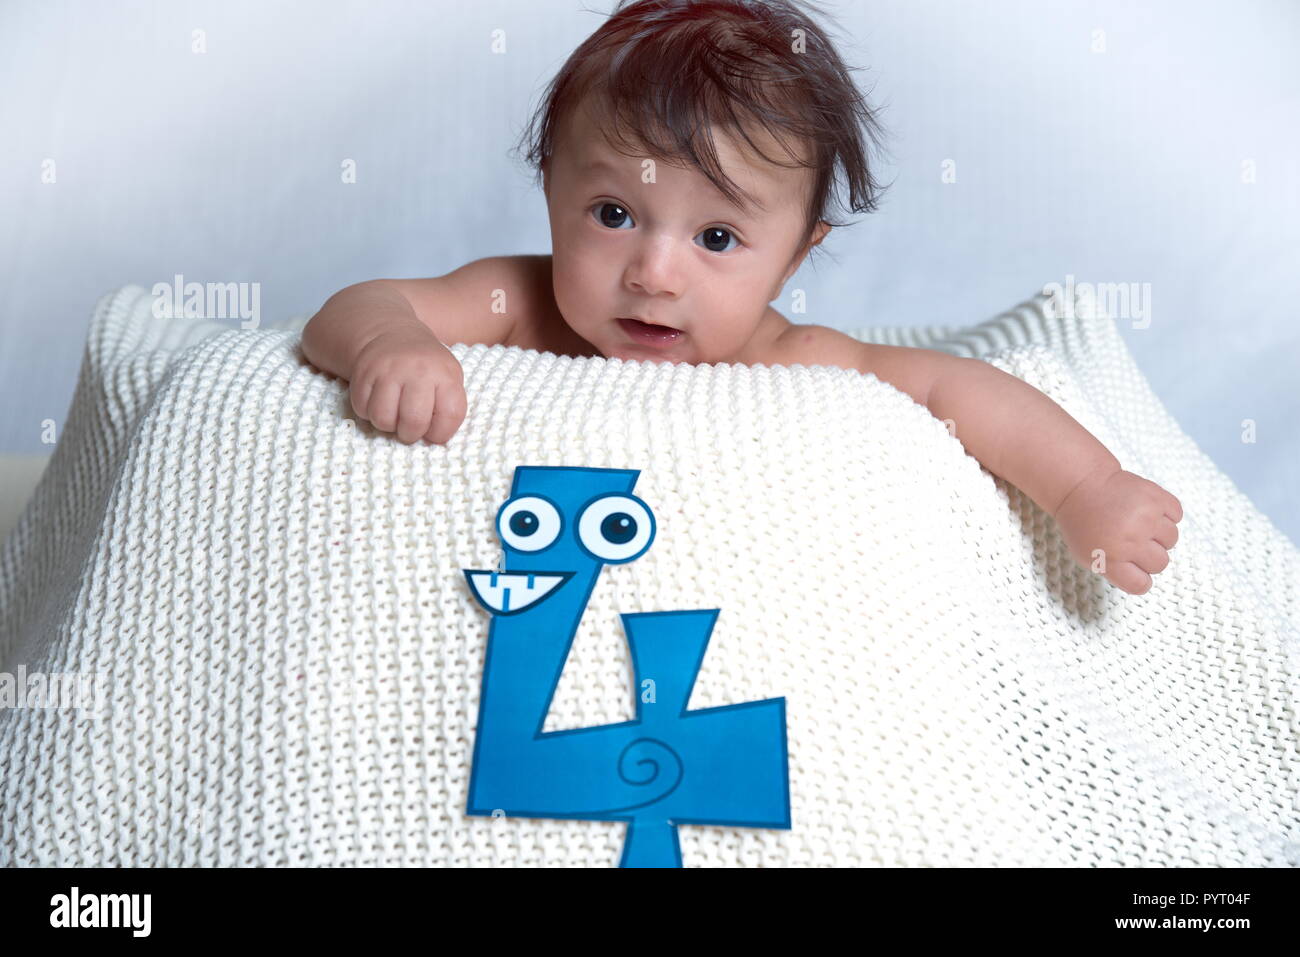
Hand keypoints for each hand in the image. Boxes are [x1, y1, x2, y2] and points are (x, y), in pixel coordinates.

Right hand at [348, 327, 466, 444]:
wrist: (394, 335)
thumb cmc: (427, 368)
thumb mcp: (449, 378)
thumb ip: (449, 407)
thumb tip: (436, 441)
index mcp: (445, 374)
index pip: (450, 415)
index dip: (442, 433)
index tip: (435, 432)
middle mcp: (418, 370)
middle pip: (414, 421)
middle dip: (411, 434)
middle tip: (410, 428)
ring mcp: (388, 370)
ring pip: (383, 419)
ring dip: (387, 425)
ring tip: (393, 414)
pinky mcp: (363, 372)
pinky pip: (361, 409)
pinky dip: (368, 412)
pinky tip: (378, 402)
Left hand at [1053, 467, 1182, 594]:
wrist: (1081, 484)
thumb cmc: (1084, 523)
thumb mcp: (1087, 555)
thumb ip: (1116, 572)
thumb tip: (1145, 579)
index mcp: (1110, 559)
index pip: (1141, 584)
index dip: (1141, 578)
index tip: (1136, 569)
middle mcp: (1130, 540)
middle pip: (1161, 563)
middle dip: (1150, 556)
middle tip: (1135, 542)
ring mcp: (1146, 518)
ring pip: (1172, 540)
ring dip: (1159, 535)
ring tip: (1140, 524)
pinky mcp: (1156, 498)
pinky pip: (1177, 515)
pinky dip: (1166, 514)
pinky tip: (1148, 511)